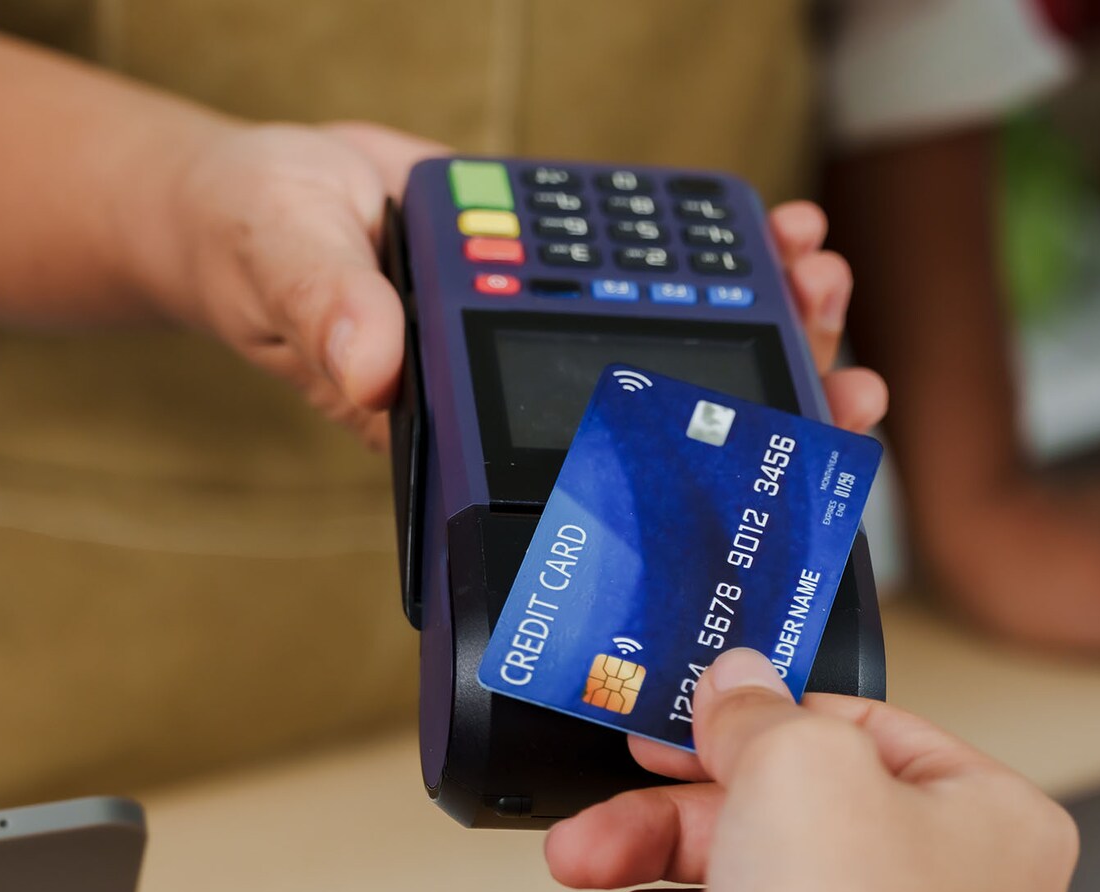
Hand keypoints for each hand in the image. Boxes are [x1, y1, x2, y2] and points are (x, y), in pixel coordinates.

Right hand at [148, 125, 885, 447]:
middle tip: (843, 378)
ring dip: (766, 328)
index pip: (588, 478)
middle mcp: (523, 396)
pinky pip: (661, 278)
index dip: (686, 489)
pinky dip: (728, 258)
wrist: (262, 195)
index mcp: (462, 429)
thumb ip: (327, 310)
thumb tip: (369, 367)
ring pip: (679, 351)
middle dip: (764, 408)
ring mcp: (553, 337)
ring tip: (824, 286)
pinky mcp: (568, 279)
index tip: (774, 468)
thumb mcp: (282, 264)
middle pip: (664, 424)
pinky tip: (778, 237)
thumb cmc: (256, 246)